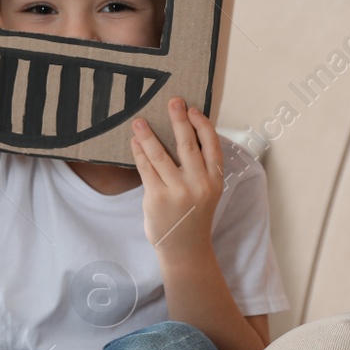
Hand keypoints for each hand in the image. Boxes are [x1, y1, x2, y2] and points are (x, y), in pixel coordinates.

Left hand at [129, 97, 223, 258]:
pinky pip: (146, 169)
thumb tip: (184, 134)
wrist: (185, 248)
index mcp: (215, 180)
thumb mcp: (206, 191)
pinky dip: (139, 153)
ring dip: (148, 135)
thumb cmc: (193, 215)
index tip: (192, 109)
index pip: (212, 145)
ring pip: (161, 155)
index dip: (202, 125)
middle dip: (179, 120)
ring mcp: (177, 192)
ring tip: (139, 121)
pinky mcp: (157, 198)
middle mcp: (199, 184)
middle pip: (187, 145)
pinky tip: (134, 142)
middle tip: (172, 101)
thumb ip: (199, 167)